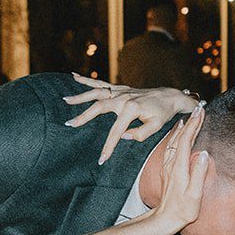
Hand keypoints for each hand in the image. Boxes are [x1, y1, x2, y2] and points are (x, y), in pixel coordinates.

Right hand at [63, 75, 199, 163]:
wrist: (169, 97)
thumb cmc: (163, 113)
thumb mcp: (156, 126)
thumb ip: (140, 134)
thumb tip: (122, 137)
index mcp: (131, 108)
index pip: (116, 131)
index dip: (108, 146)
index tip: (102, 158)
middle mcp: (123, 97)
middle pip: (98, 107)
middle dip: (83, 117)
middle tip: (69, 124)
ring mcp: (121, 91)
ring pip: (96, 93)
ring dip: (80, 96)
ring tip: (65, 99)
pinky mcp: (120, 89)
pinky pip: (101, 84)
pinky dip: (87, 80)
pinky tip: (74, 76)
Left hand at [151, 108, 208, 230]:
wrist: (164, 220)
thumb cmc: (183, 210)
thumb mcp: (194, 194)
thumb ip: (198, 173)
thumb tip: (203, 153)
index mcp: (180, 168)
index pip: (186, 141)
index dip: (194, 125)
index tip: (201, 112)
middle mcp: (172, 164)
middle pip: (180, 137)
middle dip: (190, 122)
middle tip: (198, 109)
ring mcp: (168, 167)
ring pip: (173, 141)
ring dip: (182, 128)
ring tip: (189, 117)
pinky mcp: (167, 170)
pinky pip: (170, 147)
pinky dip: (175, 137)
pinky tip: (176, 134)